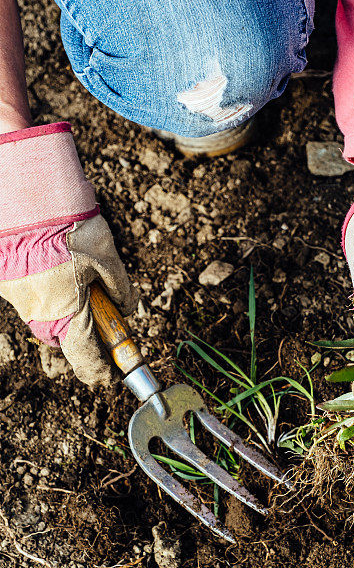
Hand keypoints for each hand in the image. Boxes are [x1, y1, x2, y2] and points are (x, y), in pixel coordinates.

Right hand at [0, 122, 137, 385]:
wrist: (25, 191)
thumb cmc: (70, 224)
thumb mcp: (107, 255)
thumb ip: (119, 287)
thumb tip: (128, 309)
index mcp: (66, 309)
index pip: (84, 356)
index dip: (99, 370)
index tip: (108, 376)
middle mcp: (37, 310)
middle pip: (62, 337)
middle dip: (79, 331)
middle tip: (95, 308)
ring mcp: (15, 296)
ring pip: (42, 316)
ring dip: (60, 307)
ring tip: (70, 273)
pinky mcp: (2, 281)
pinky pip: (27, 295)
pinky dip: (41, 288)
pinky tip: (49, 262)